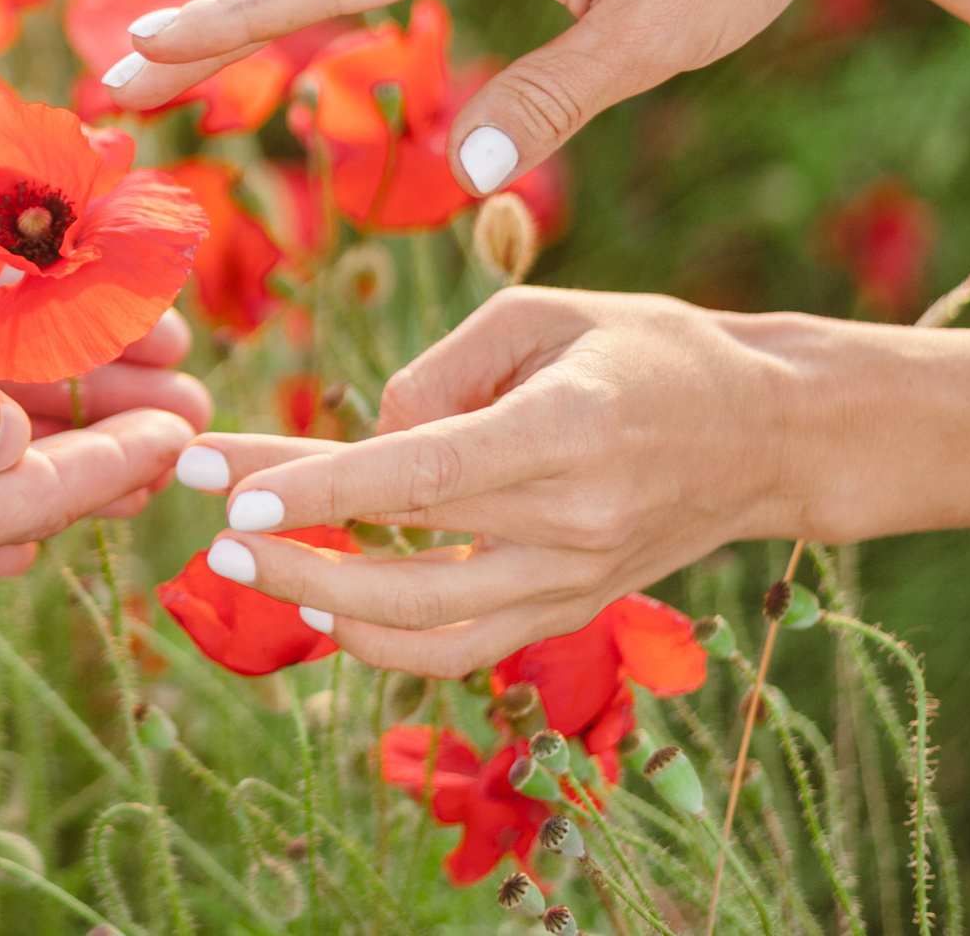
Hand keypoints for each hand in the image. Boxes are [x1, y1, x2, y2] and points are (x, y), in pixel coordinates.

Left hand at [168, 287, 810, 675]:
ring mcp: (574, 583)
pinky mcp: (568, 614)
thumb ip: (439, 371)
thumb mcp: (541, 315)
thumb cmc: (645, 350)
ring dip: (319, 599)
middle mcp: (575, 520)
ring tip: (239, 559)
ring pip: (422, 623)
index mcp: (570, 428)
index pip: (424, 472)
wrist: (767, 432)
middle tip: (201, 511)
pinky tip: (321, 609)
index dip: (322, 489)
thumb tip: (363, 439)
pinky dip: (382, 644)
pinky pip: (459, 653)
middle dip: (287, 536)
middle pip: (402, 547)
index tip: (234, 492)